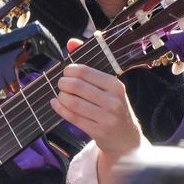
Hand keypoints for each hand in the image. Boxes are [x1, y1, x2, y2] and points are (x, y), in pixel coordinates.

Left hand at [51, 43, 146, 183]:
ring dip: (61, 97)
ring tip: (60, 95)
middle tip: (60, 84)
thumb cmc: (115, 108)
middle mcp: (113, 101)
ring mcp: (106, 117)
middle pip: (77, 87)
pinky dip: (60, 109)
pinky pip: (72, 117)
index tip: (66, 73)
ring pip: (73, 103)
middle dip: (62, 83)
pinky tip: (56, 104)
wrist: (127, 140)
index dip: (70, 71)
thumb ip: (89, 65)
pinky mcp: (98, 131)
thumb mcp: (109, 87)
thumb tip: (70, 42)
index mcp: (116, 85)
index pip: (86, 72)